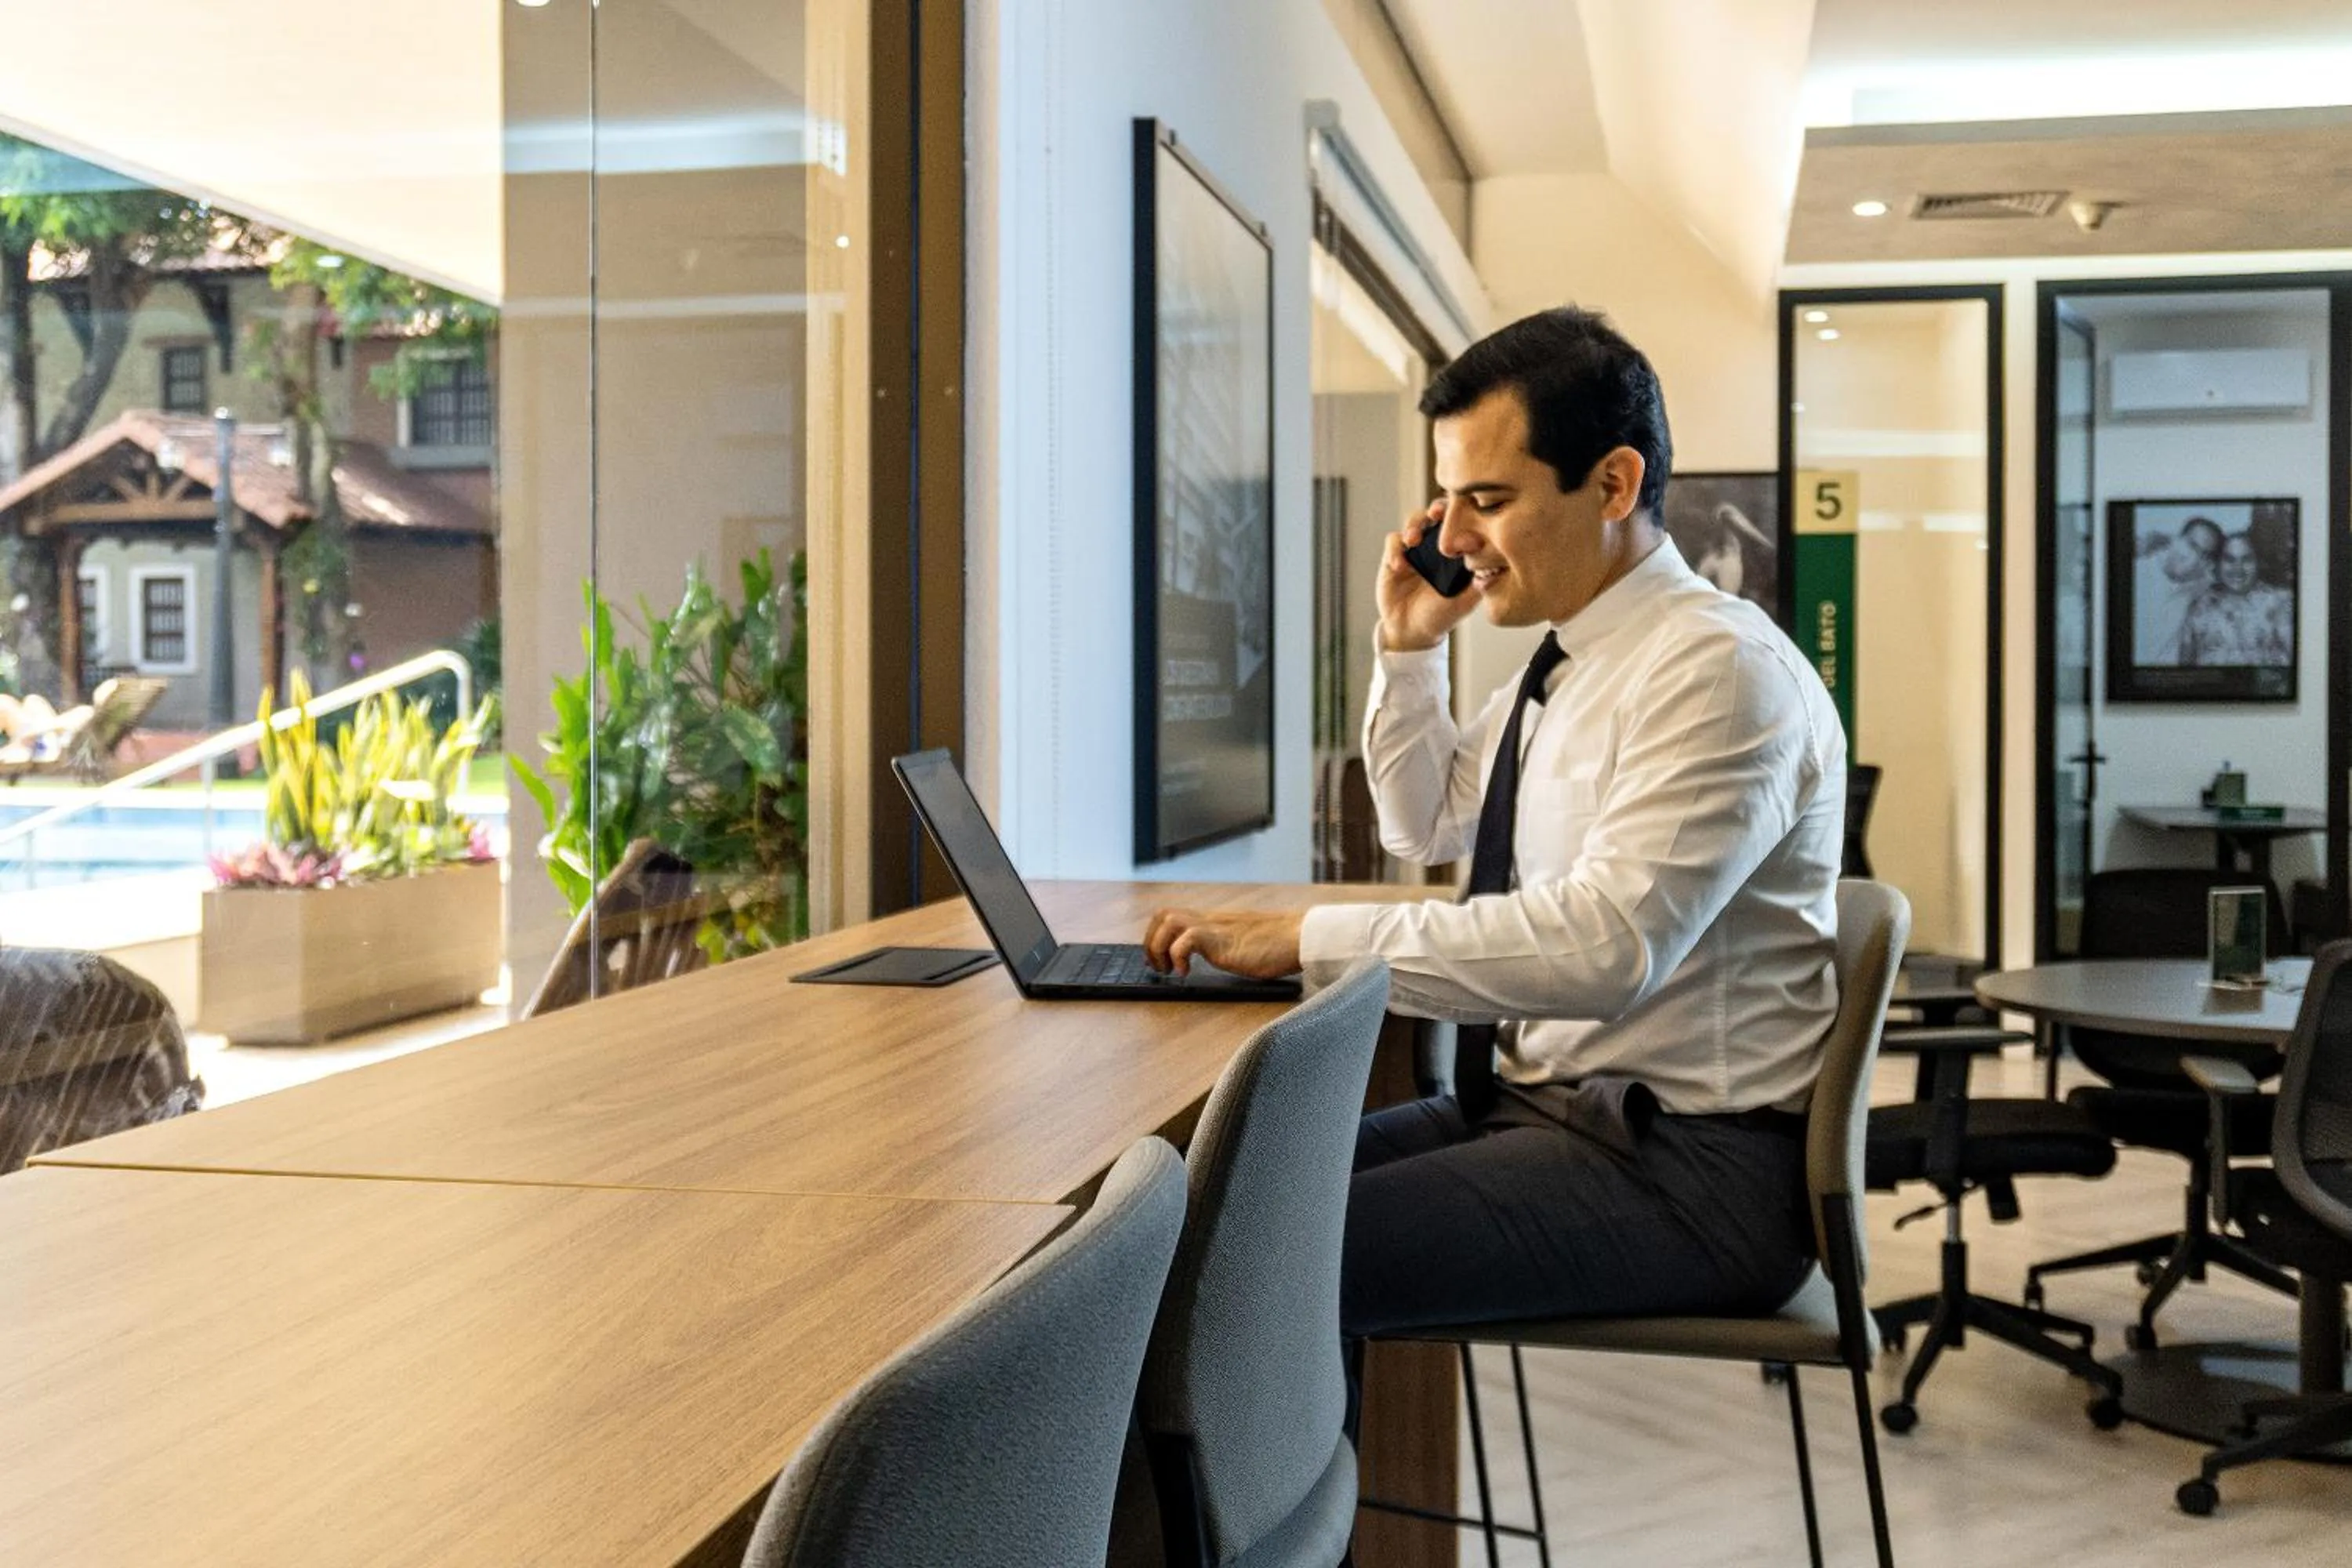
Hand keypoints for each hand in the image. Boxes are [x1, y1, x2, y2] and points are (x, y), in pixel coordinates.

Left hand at [1143, 907, 1304, 979]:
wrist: (1299, 937)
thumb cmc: (1278, 945)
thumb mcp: (1243, 944)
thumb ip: (1227, 946)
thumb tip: (1220, 958)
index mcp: (1213, 922)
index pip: (1171, 916)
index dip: (1157, 936)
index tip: (1158, 959)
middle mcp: (1209, 920)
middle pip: (1162, 914)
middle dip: (1151, 941)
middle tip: (1158, 966)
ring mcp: (1214, 928)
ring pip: (1168, 920)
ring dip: (1159, 946)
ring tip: (1168, 969)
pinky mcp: (1221, 939)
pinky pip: (1186, 939)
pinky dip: (1178, 956)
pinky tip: (1186, 973)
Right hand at [1378, 500, 1483, 651]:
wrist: (1412, 631)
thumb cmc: (1442, 616)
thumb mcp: (1465, 602)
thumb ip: (1480, 585)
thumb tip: (1497, 568)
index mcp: (1458, 550)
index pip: (1463, 522)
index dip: (1465, 517)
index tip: (1467, 528)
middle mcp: (1437, 544)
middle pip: (1438, 513)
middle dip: (1438, 508)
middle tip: (1437, 513)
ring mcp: (1415, 548)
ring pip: (1415, 521)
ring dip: (1415, 525)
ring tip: (1413, 540)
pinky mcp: (1394, 556)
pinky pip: (1393, 542)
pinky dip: (1396, 549)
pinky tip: (1400, 566)